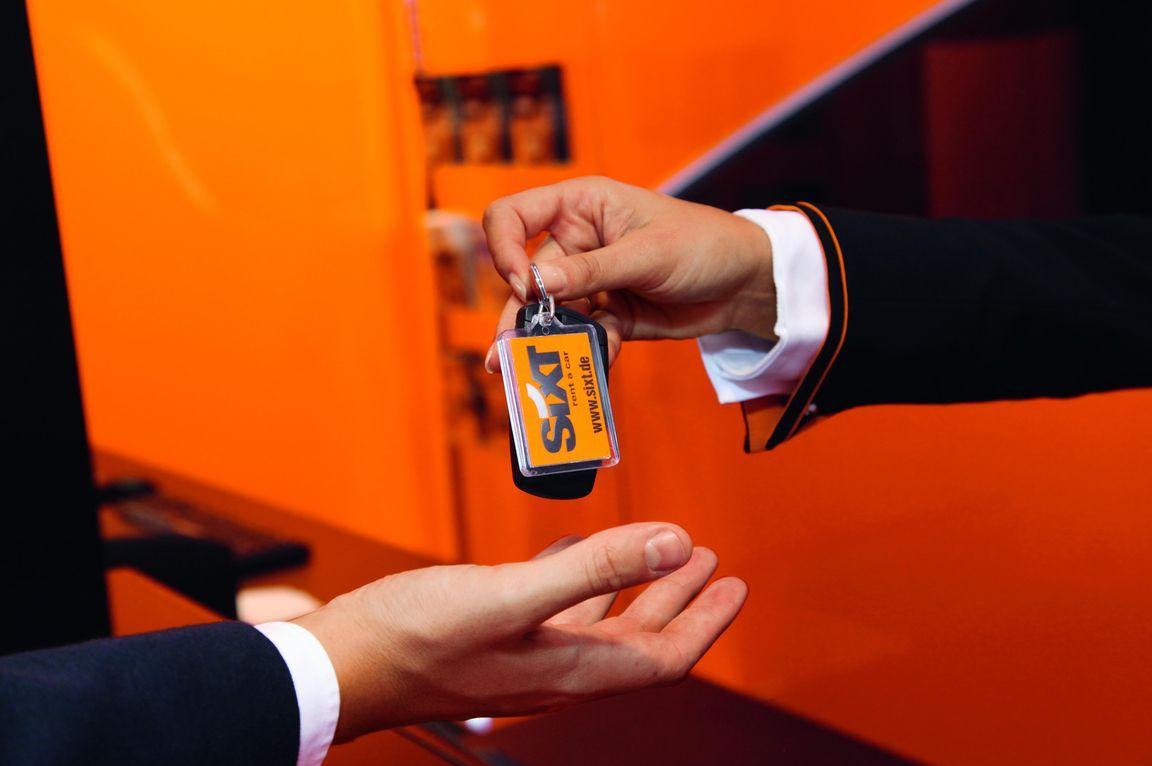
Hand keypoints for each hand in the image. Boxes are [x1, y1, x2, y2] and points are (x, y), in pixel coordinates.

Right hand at [293, 522, 746, 741]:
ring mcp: (521, 653)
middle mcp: (553, 668)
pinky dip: (577, 577)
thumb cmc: (416, 638)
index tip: (734, 584)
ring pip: (599, 620)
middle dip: (681, 600)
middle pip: (638, 638)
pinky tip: (571, 550)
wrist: (340, 666)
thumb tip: (675, 544)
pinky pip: (552, 607)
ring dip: (635, 586)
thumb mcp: (512, 596)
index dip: (705, 621)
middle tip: (713, 566)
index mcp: (570, 668)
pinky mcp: (490, 635)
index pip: (661, 656)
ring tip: (660, 553)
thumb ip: (596, 568)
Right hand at [482, 176, 774, 371]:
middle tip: (504, 354)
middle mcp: (576, 242)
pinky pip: (583, 336)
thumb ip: (590, 271)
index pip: (512, 216)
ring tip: (527, 372)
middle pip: (524, 277)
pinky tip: (599, 363)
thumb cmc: (701, 243)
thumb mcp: (646, 254)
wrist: (745, 283)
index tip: (525, 286)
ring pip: (549, 314)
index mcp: (579, 206)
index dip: (504, 249)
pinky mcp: (607, 314)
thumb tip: (533, 284)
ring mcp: (589, 281)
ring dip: (544, 342)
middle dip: (517, 314)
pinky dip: (587, 351)